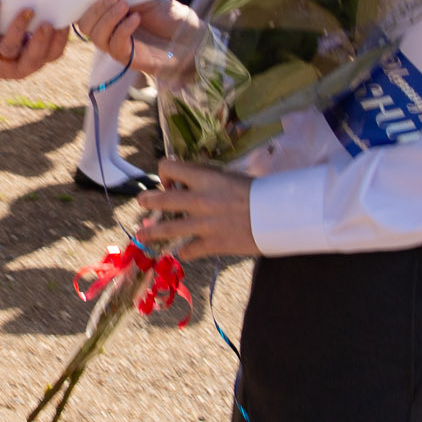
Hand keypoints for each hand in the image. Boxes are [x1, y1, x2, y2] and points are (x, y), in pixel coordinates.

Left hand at [0, 0, 68, 79]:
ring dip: (19, 28)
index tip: (65, 22)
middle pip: (33, 57)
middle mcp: (18, 67)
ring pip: (10, 47)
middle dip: (41, 40)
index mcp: (33, 61)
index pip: (53, 55)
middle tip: (48, 23)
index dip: (60, 40)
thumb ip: (34, 25)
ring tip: (27, 10)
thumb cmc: (0, 39)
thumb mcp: (20, 36)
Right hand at [74, 0, 201, 74]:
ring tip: (125, 6)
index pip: (86, 13)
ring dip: (108, 19)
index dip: (88, 3)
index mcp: (111, 17)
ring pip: (97, 37)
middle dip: (97, 10)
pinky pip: (116, 46)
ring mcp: (119, 47)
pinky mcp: (129, 59)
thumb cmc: (171, 18)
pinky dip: (123, 29)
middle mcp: (111, 33)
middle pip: (86, 26)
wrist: (192, 37)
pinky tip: (135, 18)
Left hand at [136, 160, 258, 259]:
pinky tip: (179, 254)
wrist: (280, 215)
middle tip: (142, 201)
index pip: (170, 167)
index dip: (166, 172)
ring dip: (151, 232)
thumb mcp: (231, 177)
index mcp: (205, 178)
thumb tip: (191, 184)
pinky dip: (182, 253)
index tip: (170, 180)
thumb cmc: (260, 192)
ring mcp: (204, 224)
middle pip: (161, 199)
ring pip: (167, 229)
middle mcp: (199, 200)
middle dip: (148, 200)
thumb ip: (209, 181)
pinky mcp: (212, 244)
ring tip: (141, 234)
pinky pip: (187, 251)